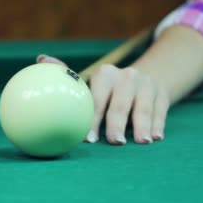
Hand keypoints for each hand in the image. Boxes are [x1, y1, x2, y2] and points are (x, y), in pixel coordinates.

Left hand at [37, 54, 169, 144]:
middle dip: (117, 123)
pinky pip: (160, 111)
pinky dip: (158, 125)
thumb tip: (40, 59)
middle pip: (121, 104)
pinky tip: (156, 137)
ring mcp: (147, 85)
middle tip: (115, 142)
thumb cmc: (108, 89)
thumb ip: (66, 74)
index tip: (88, 139)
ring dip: (143, 126)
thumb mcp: (90, 82)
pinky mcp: (163, 94)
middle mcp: (127, 77)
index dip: (92, 119)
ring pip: (144, 108)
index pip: (97, 99)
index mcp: (105, 74)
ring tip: (142, 142)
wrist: (146, 77)